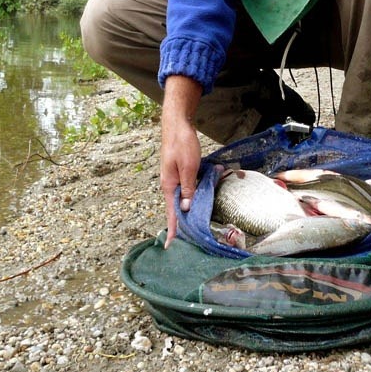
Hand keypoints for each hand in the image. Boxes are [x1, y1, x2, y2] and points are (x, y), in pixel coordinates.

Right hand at [159, 75, 202, 246]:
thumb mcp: (188, 166)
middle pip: (177, 210)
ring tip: (196, 227)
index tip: (171, 247)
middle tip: (190, 242)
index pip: (171, 213)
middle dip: (183, 225)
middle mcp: (170, 185)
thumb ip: (188, 187)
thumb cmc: (182, 143)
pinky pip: (187, 190)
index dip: (173, 230)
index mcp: (169, 186)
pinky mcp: (181, 174)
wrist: (177, 124)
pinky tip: (201, 201)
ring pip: (183, 200)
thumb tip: (186, 208)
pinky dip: (194, 197)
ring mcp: (175, 179)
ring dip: (190, 211)